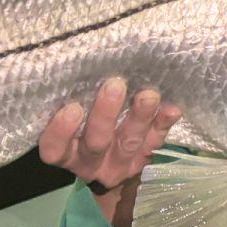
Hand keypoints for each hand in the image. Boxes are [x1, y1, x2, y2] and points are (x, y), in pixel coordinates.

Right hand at [39, 77, 181, 191]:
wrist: (108, 164)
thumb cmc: (80, 124)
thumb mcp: (69, 119)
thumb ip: (70, 99)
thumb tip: (79, 62)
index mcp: (66, 152)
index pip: (55, 148)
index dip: (61, 132)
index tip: (72, 108)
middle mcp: (90, 161)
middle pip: (96, 142)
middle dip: (105, 114)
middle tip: (115, 85)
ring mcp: (118, 164)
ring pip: (128, 143)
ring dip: (139, 118)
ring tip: (148, 95)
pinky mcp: (142, 161)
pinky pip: (154, 144)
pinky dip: (162, 125)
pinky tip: (171, 110)